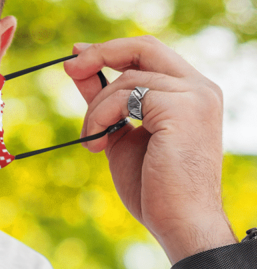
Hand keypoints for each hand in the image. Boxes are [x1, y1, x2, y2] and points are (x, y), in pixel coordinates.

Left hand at [64, 36, 233, 261]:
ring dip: (95, 109)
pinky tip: (98, 145)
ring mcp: (195, 96)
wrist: (179, 222)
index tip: (76, 55)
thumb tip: (80, 70)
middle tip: (68, 67)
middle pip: (143, 47)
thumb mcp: (121, 134)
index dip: (110, 50)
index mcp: (190, 93)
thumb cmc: (154, 187)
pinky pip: (126, 97)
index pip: (149, 53)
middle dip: (100, 53)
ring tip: (91, 140)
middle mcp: (199, 88)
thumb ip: (106, 102)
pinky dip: (101, 116)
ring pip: (127, 79)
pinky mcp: (182, 108)